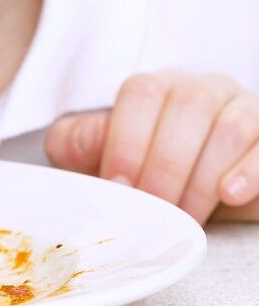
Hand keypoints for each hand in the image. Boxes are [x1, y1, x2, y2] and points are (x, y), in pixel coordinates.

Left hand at [44, 71, 258, 224]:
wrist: (203, 195)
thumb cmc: (150, 173)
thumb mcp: (111, 160)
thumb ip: (84, 145)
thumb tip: (66, 142)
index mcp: (157, 89)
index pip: (142, 92)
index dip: (126, 139)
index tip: (117, 185)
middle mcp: (200, 90)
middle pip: (187, 106)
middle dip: (165, 164)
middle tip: (153, 209)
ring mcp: (240, 110)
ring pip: (228, 126)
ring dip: (203, 176)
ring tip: (187, 216)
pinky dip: (249, 171)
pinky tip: (229, 194)